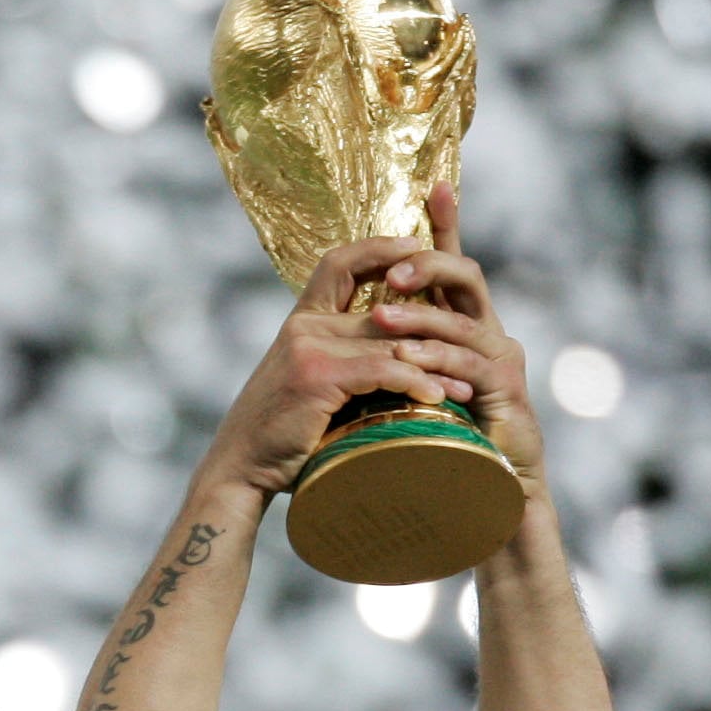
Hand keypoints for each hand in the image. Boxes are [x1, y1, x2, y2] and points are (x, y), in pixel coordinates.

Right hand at [203, 237, 457, 500]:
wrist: (240, 468)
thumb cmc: (279, 434)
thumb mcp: (309, 385)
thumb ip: (340, 363)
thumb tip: (392, 361)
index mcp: (300, 321)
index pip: (339, 263)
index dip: (377, 247)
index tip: (414, 243)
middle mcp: (304, 326)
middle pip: (381, 307)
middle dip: (431, 322)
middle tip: (470, 337)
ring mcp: (308, 347)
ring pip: (389, 342)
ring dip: (433, 364)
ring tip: (464, 384)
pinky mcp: (318, 376)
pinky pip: (381, 370)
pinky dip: (415, 383)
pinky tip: (436, 399)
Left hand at [365, 187, 542, 496]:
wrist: (485, 492)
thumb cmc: (441, 439)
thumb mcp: (407, 386)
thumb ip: (391, 352)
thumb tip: (351, 327)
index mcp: (463, 324)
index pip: (452, 266)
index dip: (447, 225)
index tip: (435, 185)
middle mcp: (488, 332)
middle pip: (466, 275)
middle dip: (429, 264)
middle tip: (394, 270)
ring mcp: (501, 358)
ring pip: (463, 320)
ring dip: (421, 316)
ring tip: (382, 317)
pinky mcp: (506, 390)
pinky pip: (469, 363)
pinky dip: (436, 358)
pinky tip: (408, 359)